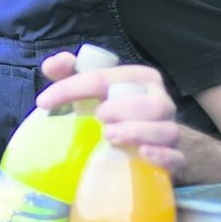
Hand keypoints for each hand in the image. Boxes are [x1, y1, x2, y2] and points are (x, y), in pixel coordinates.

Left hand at [36, 51, 183, 176]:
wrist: (139, 141)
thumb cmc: (111, 108)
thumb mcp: (89, 89)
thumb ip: (69, 73)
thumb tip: (52, 64)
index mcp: (139, 78)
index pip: (106, 78)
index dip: (71, 88)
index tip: (43, 102)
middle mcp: (160, 102)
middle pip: (150, 104)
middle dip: (121, 109)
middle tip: (97, 117)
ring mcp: (170, 131)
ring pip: (166, 130)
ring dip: (137, 132)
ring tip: (109, 135)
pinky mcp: (174, 158)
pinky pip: (177, 157)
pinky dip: (162, 156)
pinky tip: (143, 154)